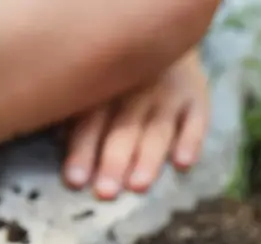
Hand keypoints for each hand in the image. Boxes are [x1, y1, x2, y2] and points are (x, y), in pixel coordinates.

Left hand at [62, 48, 210, 199]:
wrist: (166, 33)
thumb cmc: (121, 76)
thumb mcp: (98, 87)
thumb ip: (83, 116)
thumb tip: (63, 150)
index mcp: (105, 89)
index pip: (91, 122)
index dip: (83, 151)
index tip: (75, 181)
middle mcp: (137, 90)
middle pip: (124, 130)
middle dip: (114, 161)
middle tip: (106, 192)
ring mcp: (169, 94)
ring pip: (158, 130)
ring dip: (148, 158)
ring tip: (139, 185)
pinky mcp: (197, 98)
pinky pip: (196, 121)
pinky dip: (191, 141)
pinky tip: (183, 163)